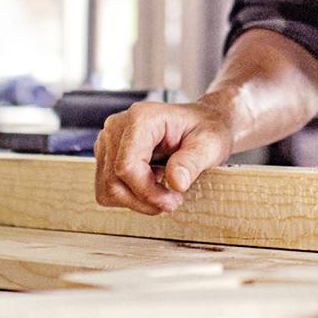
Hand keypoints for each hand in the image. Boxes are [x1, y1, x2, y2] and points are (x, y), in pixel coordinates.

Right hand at [93, 98, 234, 214]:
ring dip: (137, 200)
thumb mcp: (210, 144)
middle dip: (144, 199)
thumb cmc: (206, 129)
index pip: (126, 166)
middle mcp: (117, 126)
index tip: (174, 199)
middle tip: (173, 199)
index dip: (147, 191)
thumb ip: (192, 162)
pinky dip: (130, 195)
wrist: (201, 123)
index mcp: (141, 118)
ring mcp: (109, 140)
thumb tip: (176, 182)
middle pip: (114, 180)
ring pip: (107, 188)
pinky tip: (152, 183)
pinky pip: (108, 188)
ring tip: (164, 190)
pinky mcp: (107, 154)